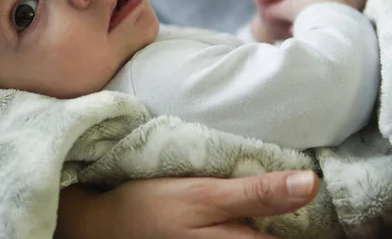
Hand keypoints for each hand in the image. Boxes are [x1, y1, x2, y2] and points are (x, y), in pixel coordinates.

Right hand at [55, 170, 318, 238]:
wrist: (106, 224)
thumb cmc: (151, 207)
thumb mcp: (203, 195)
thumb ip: (256, 194)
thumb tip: (310, 183)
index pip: (294, 237)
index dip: (303, 211)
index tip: (301, 182)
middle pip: (277, 236)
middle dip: (285, 212)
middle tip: (280, 182)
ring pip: (261, 234)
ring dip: (266, 214)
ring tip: (258, 190)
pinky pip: (244, 233)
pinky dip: (250, 219)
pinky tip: (240, 204)